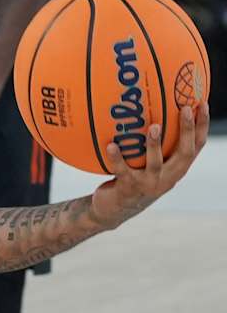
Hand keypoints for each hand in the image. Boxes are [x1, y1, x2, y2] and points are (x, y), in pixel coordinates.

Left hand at [91, 103, 207, 228]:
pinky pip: (122, 170)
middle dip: (186, 130)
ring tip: (153, 126)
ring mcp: (149, 184)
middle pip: (184, 153)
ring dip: (154, 145)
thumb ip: (153, 144)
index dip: (202, 126)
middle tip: (184, 108)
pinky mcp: (128, 188)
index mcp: (176, 168)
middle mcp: (168, 177)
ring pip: (155, 163)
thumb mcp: (149, 162)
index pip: (196, 146)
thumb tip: (149, 108)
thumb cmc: (133, 178)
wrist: (115, 209)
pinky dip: (117, 157)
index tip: (202, 104)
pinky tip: (110, 144)